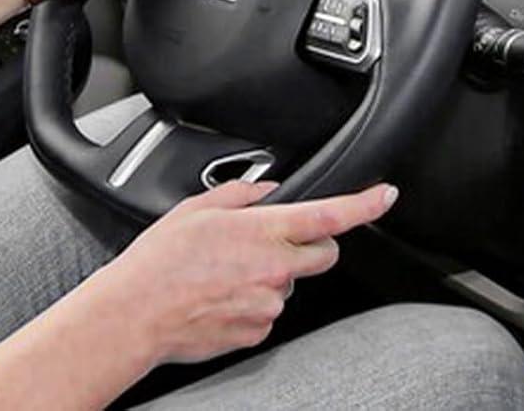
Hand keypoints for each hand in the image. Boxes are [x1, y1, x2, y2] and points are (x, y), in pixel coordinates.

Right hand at [90, 178, 398, 369]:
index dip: (364, 204)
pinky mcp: (259, 332)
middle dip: (311, 243)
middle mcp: (274, 270)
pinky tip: (220, 294)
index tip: (385, 195)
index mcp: (262, 231)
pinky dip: (252, 301)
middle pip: (324, 254)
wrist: (138, 313)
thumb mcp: (196, 208)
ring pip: (291, 284)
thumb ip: (241, 194)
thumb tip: (266, 190)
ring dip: (271, 274)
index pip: (329, 216)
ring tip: (224, 271)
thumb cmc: (160, 259)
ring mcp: (269, 305)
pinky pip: (268, 311)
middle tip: (273, 239)